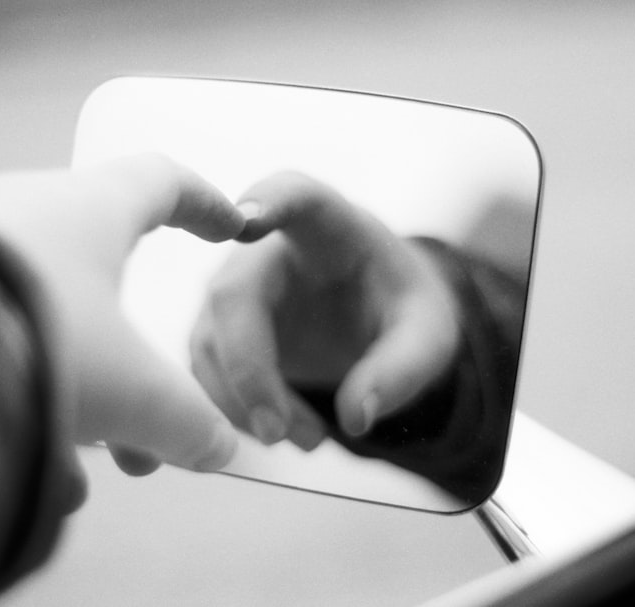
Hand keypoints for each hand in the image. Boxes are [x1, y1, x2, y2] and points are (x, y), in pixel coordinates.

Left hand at [0, 154, 243, 475]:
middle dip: (133, 351)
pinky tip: (25, 460)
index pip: (163, 182)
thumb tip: (214, 446)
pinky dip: (19, 392)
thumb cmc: (37, 337)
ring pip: (47, 316)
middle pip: (103, 273)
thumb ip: (187, 420)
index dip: (203, 204)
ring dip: (77, 386)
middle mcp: (27, 212)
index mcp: (92, 208)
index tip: (225, 224)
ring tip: (84, 457)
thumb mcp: (136, 391)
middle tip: (149, 404)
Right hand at [190, 172, 461, 449]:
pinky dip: (235, 413)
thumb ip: (403, 369)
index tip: (248, 221)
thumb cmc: (401, 309)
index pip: (294, 195)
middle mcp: (267, 250)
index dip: (268, 202)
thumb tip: (355, 418)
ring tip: (311, 439)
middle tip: (282, 433)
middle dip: (249, 369)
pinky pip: (206, 374)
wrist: (376, 322)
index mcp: (328, 228)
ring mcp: (235, 290)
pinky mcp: (220, 332)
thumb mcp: (428, 336)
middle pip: (234, 294)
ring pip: (211, 345)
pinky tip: (282, 431)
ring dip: (247, 404)